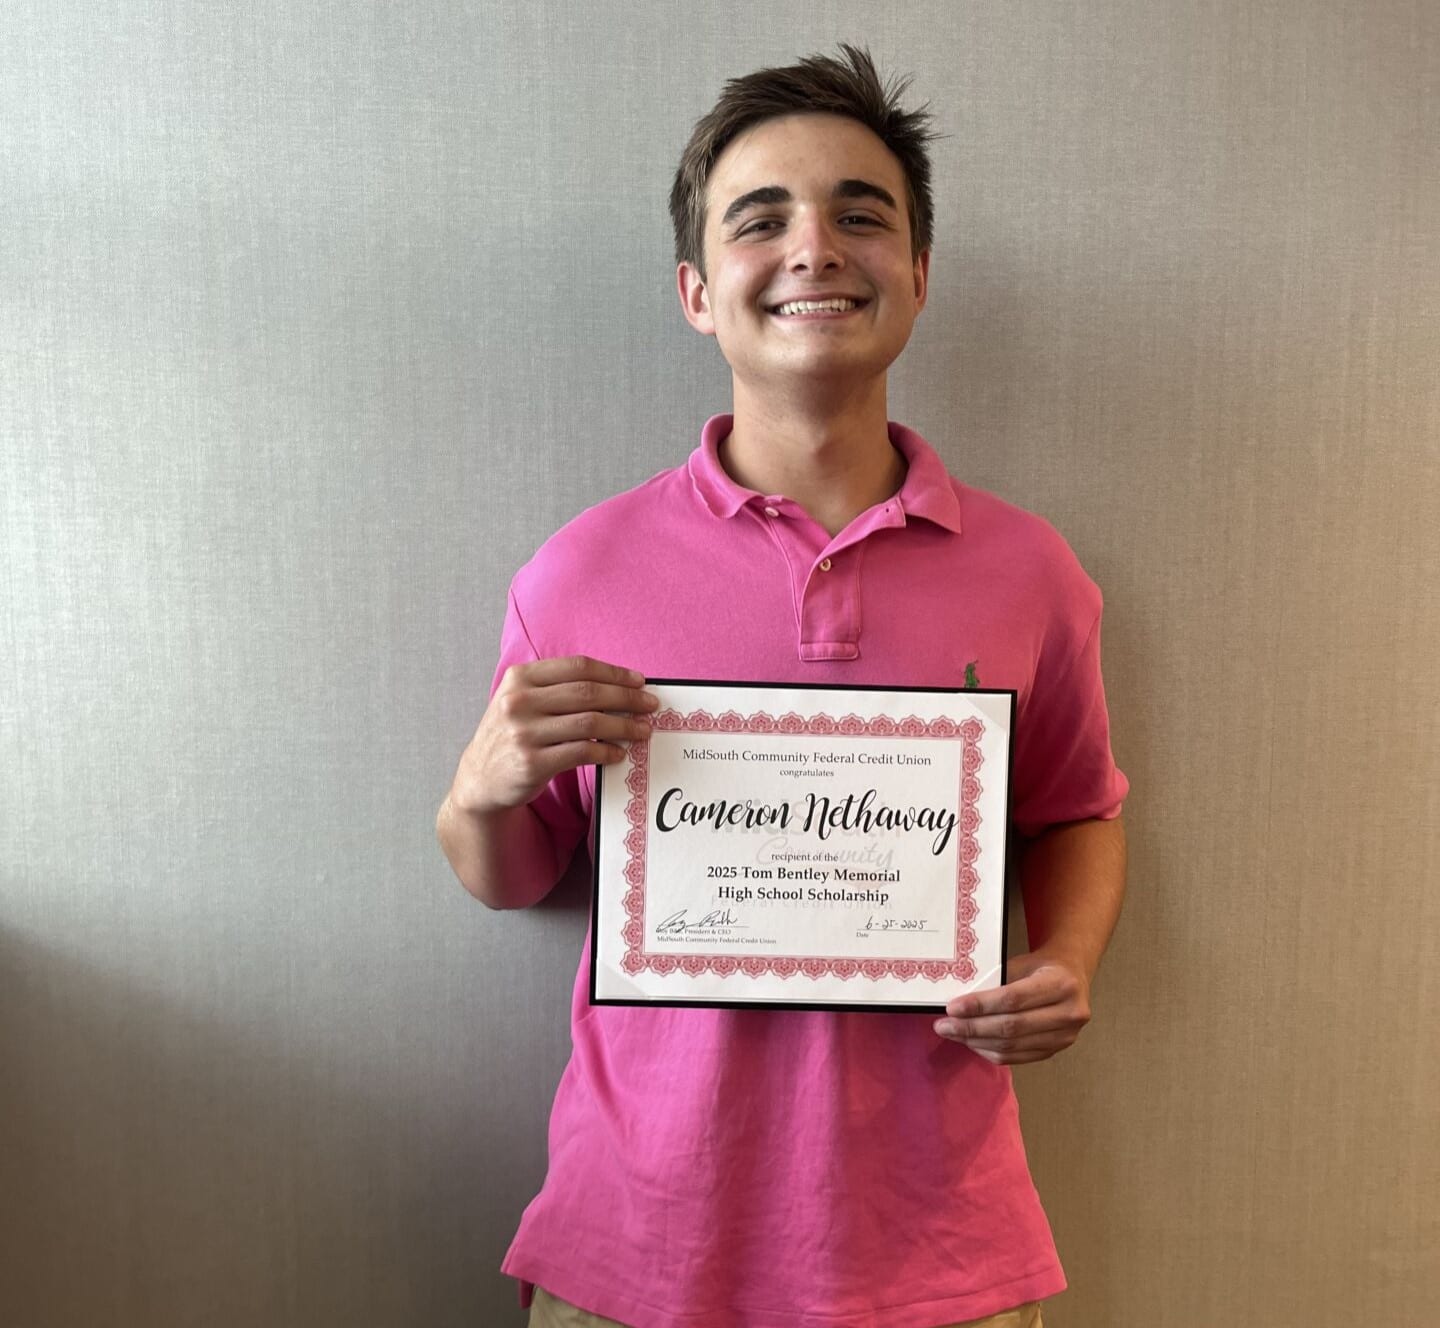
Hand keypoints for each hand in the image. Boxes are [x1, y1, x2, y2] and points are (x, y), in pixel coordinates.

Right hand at [449, 655, 658, 816]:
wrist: (479, 780)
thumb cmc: (511, 736)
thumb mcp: (521, 701)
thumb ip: (557, 690)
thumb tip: (616, 686)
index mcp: (520, 678)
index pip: (577, 667)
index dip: (613, 672)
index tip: (639, 681)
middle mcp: (519, 701)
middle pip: (588, 693)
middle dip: (626, 698)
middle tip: (650, 705)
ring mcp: (523, 733)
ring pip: (590, 723)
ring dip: (624, 726)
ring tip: (642, 731)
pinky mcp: (532, 763)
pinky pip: (581, 752)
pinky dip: (607, 751)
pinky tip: (619, 753)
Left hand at [932, 952, 1091, 1064]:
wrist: (1072, 976)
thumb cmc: (1041, 966)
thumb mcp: (1022, 963)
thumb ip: (996, 981)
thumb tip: (959, 1002)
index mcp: (1061, 984)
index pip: (1013, 999)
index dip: (980, 1005)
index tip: (952, 1007)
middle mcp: (1069, 1013)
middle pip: (1012, 1026)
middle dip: (972, 1028)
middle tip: (944, 1026)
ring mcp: (1065, 1037)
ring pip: (1012, 1045)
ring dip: (977, 1042)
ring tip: (953, 1034)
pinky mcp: (1056, 1051)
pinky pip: (1017, 1056)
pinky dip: (991, 1051)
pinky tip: (972, 1042)